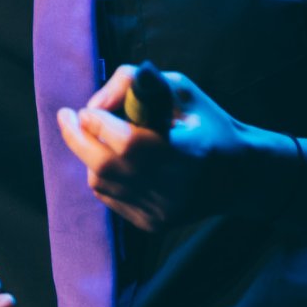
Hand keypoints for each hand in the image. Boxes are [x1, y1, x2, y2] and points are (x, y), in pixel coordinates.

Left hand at [54, 63, 263, 232]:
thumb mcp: (178, 88)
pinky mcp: (153, 224)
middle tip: (67, 117)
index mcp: (185, 151)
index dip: (98, 122)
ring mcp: (161, 210)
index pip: (126, 141)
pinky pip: (110, 198)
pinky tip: (110, 160)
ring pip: (101, 182)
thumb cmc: (207, 122)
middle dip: (76, 138)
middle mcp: (172, 187)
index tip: (87, 109)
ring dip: (89, 156)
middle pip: (104, 165)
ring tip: (94, 138)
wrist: (239, 174)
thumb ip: (133, 83)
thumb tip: (93, 105)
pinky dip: (102, 176)